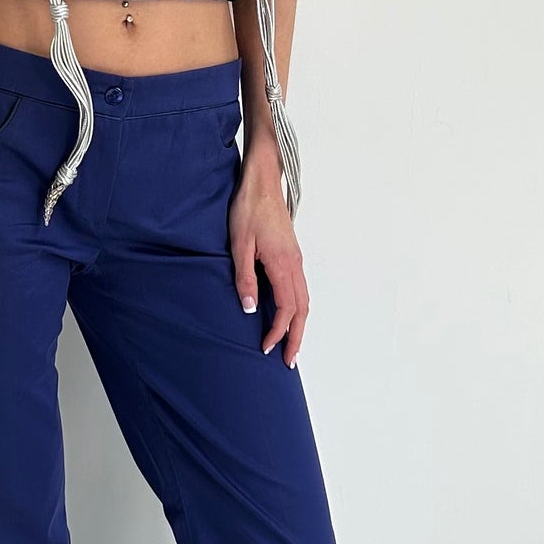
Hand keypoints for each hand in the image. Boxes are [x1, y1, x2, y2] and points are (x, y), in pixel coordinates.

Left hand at [229, 138, 306, 365]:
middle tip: (289, 361)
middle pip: (302, 310)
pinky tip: (287, 314)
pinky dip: (297, 308)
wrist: (262, 182)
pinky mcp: (292, 255)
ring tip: (290, 344)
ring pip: (304, 300)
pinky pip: (300, 288)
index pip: (286, 309)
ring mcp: (295, 259)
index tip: (265, 347)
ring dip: (299, 324)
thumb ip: (244, 277)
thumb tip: (249, 308)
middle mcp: (294, 264)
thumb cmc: (248, 209)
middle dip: (296, 337)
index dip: (277, 331)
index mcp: (282, 264)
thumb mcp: (239, 244)